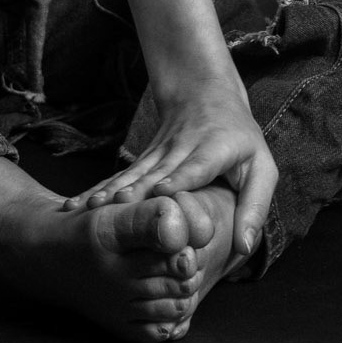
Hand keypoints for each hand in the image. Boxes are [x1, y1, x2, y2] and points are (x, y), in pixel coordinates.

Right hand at [63, 68, 277, 264]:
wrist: (205, 94)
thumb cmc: (240, 141)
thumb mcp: (262, 168)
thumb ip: (255, 207)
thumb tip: (244, 248)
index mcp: (213, 149)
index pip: (195, 165)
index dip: (178, 178)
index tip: (161, 192)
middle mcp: (181, 148)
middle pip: (156, 171)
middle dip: (134, 190)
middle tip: (114, 209)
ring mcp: (159, 151)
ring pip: (132, 173)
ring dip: (109, 190)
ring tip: (88, 209)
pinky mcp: (145, 157)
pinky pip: (121, 175)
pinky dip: (99, 188)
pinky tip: (79, 204)